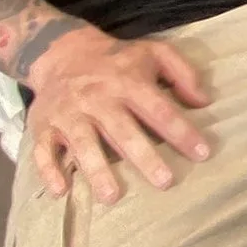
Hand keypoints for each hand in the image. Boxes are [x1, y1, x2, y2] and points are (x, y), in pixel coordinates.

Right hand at [23, 26, 211, 201]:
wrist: (60, 50)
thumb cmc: (116, 60)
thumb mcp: (154, 52)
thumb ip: (182, 72)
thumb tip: (204, 101)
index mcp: (127, 82)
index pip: (159, 110)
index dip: (181, 132)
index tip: (202, 153)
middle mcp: (98, 99)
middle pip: (123, 131)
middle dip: (144, 157)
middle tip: (164, 182)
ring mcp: (69, 114)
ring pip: (83, 143)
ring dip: (96, 170)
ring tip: (112, 196)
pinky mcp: (44, 125)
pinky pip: (42, 150)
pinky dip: (49, 170)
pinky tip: (62, 190)